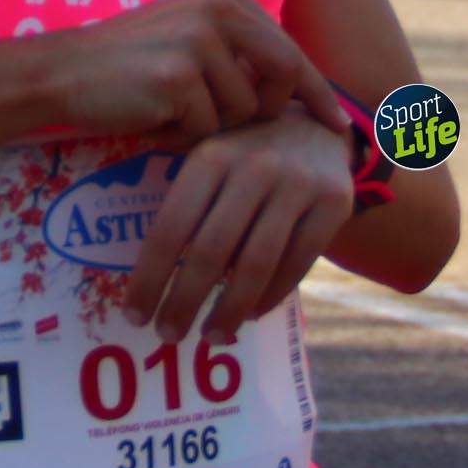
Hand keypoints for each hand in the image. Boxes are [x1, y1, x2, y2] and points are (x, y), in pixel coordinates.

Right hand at [20, 0, 349, 154]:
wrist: (63, 73)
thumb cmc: (129, 68)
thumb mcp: (191, 42)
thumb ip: (241, 55)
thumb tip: (300, 94)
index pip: (290, 48)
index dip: (317, 93)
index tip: (340, 128)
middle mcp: (219, 5)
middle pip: (285, 74)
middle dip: (274, 113)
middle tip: (255, 138)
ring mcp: (199, 37)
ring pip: (243, 110)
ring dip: (210, 126)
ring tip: (169, 110)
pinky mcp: (179, 73)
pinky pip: (207, 127)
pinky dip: (181, 136)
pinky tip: (151, 116)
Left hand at [130, 112, 354, 344]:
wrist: (318, 131)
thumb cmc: (246, 155)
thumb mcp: (211, 156)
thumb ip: (185, 202)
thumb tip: (149, 280)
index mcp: (210, 155)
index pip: (171, 228)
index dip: (150, 278)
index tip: (134, 315)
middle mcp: (254, 166)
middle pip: (211, 252)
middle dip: (183, 302)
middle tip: (168, 335)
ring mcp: (298, 184)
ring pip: (256, 266)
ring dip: (228, 311)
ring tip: (211, 336)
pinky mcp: (334, 203)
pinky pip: (295, 266)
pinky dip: (269, 298)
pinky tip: (249, 314)